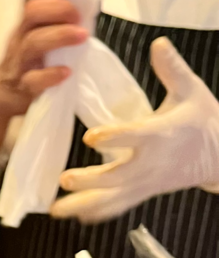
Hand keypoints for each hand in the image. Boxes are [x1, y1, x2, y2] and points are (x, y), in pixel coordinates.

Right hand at [0, 0, 89, 119]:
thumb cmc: (23, 66)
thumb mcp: (31, 42)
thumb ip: (49, 29)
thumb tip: (82, 18)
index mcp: (22, 28)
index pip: (34, 4)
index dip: (57, 1)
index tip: (78, 8)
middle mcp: (18, 40)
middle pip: (31, 15)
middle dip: (59, 11)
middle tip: (80, 19)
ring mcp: (17, 63)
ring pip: (33, 43)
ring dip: (60, 36)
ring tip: (81, 37)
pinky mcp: (21, 87)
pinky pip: (33, 79)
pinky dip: (51, 74)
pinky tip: (66, 72)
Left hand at [51, 37, 218, 223]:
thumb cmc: (203, 119)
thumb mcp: (192, 91)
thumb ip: (172, 70)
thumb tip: (158, 43)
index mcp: (162, 134)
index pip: (135, 136)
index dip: (113, 138)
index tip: (91, 138)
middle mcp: (151, 163)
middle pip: (118, 176)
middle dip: (91, 180)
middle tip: (65, 180)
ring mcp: (146, 182)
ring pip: (113, 197)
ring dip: (83, 204)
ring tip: (55, 210)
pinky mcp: (144, 192)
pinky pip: (119, 205)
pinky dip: (98, 211)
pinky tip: (75, 215)